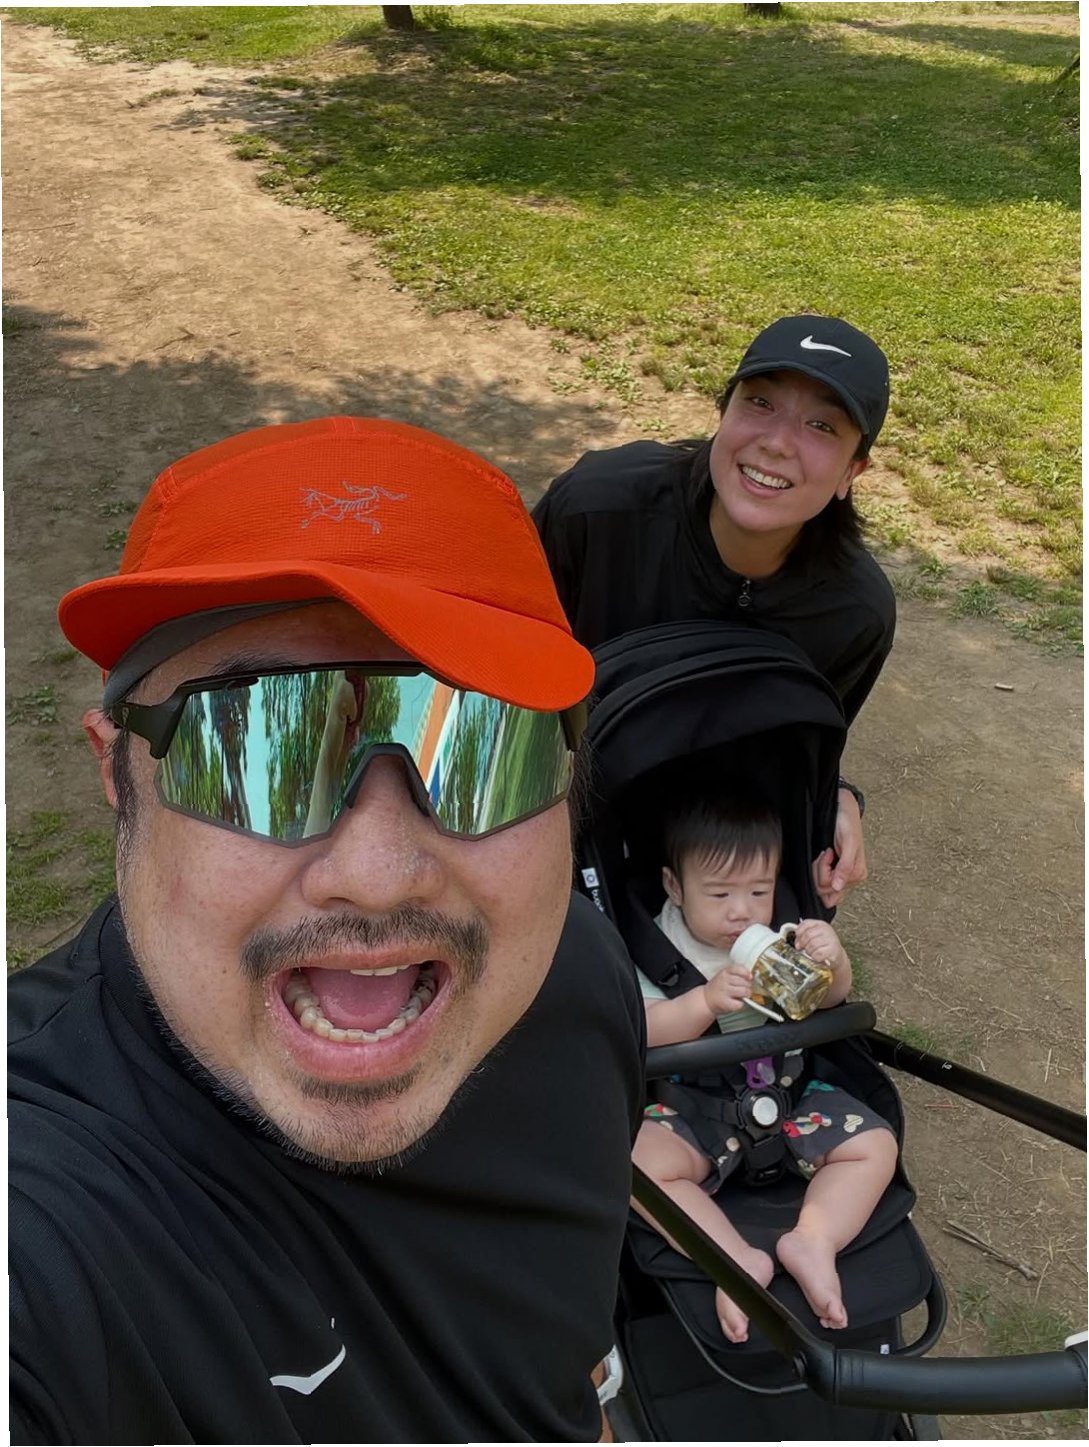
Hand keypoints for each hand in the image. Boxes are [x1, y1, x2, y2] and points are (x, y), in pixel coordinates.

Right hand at [703, 964, 751, 1014]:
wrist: (706, 999)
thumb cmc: (719, 987)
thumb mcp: (725, 975)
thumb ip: (737, 973)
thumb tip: (752, 976)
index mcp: (724, 972)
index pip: (738, 969)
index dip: (746, 973)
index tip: (750, 977)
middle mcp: (724, 981)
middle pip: (745, 982)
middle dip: (748, 986)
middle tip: (743, 988)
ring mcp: (724, 992)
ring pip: (744, 992)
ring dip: (746, 994)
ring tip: (740, 995)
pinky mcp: (726, 1004)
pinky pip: (740, 1003)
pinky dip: (740, 1004)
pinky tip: (735, 1001)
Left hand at [793, 919, 848, 974]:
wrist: (837, 955)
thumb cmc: (823, 946)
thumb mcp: (814, 937)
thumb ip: (803, 937)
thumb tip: (798, 944)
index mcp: (820, 924)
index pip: (806, 923)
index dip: (799, 931)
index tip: (798, 938)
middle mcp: (826, 930)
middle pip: (808, 934)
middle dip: (803, 943)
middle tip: (803, 948)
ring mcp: (831, 939)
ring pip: (812, 945)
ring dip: (809, 951)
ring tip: (812, 953)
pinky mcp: (833, 950)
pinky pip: (818, 954)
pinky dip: (815, 957)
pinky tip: (817, 957)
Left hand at [812, 787, 867, 908]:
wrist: (843, 809)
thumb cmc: (848, 822)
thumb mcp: (849, 843)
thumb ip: (845, 866)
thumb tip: (839, 886)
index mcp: (857, 873)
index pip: (832, 890)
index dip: (824, 874)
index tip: (827, 855)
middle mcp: (850, 877)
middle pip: (825, 891)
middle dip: (820, 871)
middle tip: (825, 853)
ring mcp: (841, 874)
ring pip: (821, 887)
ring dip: (819, 868)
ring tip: (825, 853)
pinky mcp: (834, 869)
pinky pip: (822, 881)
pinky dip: (818, 869)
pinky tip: (824, 856)